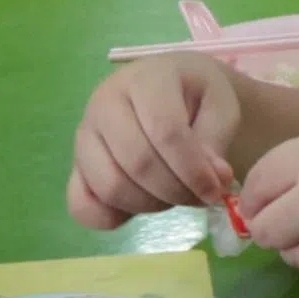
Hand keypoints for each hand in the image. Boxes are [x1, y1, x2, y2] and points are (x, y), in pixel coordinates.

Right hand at [66, 58, 250, 230]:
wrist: (173, 89)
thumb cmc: (197, 97)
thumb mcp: (221, 109)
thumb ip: (215, 143)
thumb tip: (212, 180)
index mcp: (144, 80)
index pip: (165, 132)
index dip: (193, 170)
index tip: (215, 190)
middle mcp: (104, 103)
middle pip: (137, 163)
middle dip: (175, 191)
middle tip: (198, 196)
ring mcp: (85, 135)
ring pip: (110, 187)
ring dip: (149, 205)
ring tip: (173, 195)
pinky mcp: (77, 165)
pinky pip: (81, 204)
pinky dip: (111, 218)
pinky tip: (140, 206)